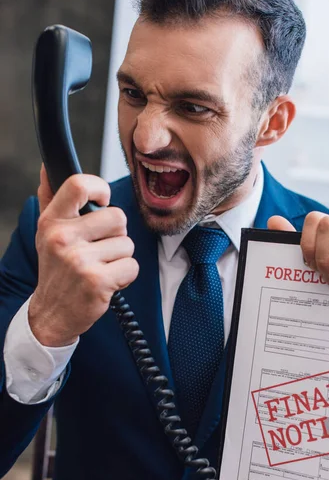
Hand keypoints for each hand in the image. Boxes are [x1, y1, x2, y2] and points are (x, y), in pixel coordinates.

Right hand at [29, 166, 138, 346]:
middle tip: (100, 249)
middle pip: (117, 217)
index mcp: (52, 222)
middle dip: (117, 234)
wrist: (52, 313)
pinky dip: (125, 276)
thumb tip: (48, 166)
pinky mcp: (98, 282)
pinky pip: (131, 266)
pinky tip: (108, 281)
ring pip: (127, 244)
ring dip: (120, 258)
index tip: (103, 200)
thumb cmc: (56, 268)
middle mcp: (63, 238)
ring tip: (101, 267)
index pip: (79, 185)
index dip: (100, 187)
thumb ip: (50, 198)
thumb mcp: (47, 232)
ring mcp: (80, 261)